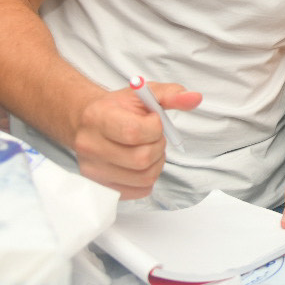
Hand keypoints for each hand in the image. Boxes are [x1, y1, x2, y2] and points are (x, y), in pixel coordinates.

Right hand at [69, 82, 200, 199]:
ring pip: (144, 178)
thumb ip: (171, 94)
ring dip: (156, 163)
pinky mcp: (101, 186)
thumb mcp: (143, 93)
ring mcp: (93, 170)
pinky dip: (148, 178)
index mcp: (98, 117)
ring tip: (147, 148)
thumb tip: (194, 98)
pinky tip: (140, 163)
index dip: (154, 127)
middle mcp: (90, 146)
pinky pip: (140, 191)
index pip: (133, 132)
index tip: (152, 120)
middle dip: (157, 146)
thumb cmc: (119, 108)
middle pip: (141, 159)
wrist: (89, 122)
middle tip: (152, 137)